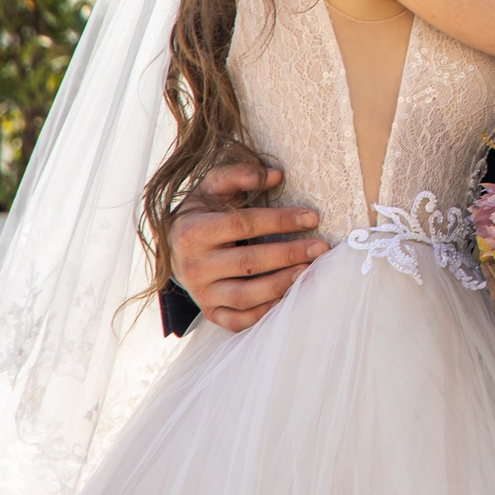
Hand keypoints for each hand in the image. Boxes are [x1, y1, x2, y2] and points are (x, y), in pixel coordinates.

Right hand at [167, 162, 328, 332]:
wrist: (174, 248)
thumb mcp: (212, 187)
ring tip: (309, 271)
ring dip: (281, 285)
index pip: (243, 225)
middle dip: (289, 254)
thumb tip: (275, 175)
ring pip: (244, 296)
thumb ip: (239, 175)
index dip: (280, 221)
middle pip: (248, 262)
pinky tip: (289, 296)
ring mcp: (201, 293)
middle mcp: (194, 266)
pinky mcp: (209, 311)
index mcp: (193, 231)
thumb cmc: (203, 212)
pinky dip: (264, 312)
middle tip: (321, 248)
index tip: (312, 217)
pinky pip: (238, 320)